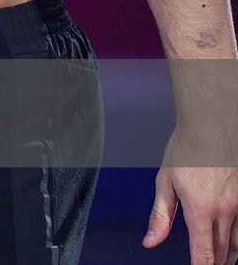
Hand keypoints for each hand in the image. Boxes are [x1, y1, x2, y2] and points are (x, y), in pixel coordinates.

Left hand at [145, 129, 237, 263]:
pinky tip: (231, 243)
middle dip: (212, 263)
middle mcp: (225, 210)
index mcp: (201, 208)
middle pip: (223, 252)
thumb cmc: (185, 151)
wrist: (210, 128)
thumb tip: (150, 242)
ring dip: (228, 256)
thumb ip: (160, 216)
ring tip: (218, 259)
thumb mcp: (164, 182)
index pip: (204, 252)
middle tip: (202, 263)